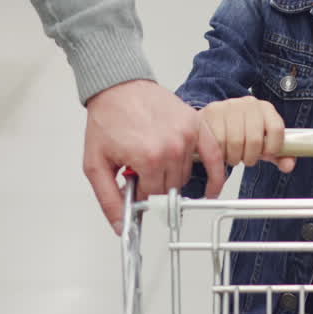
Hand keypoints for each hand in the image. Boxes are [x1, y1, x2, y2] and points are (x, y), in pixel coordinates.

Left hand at [83, 79, 225, 234]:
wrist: (118, 87)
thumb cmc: (108, 119)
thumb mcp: (96, 164)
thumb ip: (108, 199)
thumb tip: (121, 226)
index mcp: (148, 157)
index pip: (152, 196)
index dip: (139, 193)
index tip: (132, 186)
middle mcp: (172, 147)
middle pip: (169, 187)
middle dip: (153, 184)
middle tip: (139, 172)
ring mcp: (188, 136)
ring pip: (185, 176)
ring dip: (171, 175)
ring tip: (154, 159)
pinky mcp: (197, 125)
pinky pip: (214, 158)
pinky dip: (216, 176)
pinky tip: (212, 190)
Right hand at [201, 96, 296, 172]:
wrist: (216, 122)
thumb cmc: (243, 134)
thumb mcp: (263, 144)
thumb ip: (279, 156)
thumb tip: (288, 166)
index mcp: (266, 108)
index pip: (277, 129)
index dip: (272, 148)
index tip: (266, 154)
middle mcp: (249, 103)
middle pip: (255, 139)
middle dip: (250, 157)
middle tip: (245, 159)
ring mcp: (230, 106)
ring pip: (235, 142)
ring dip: (234, 157)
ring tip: (233, 155)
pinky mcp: (212, 112)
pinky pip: (218, 141)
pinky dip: (221, 153)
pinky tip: (222, 150)